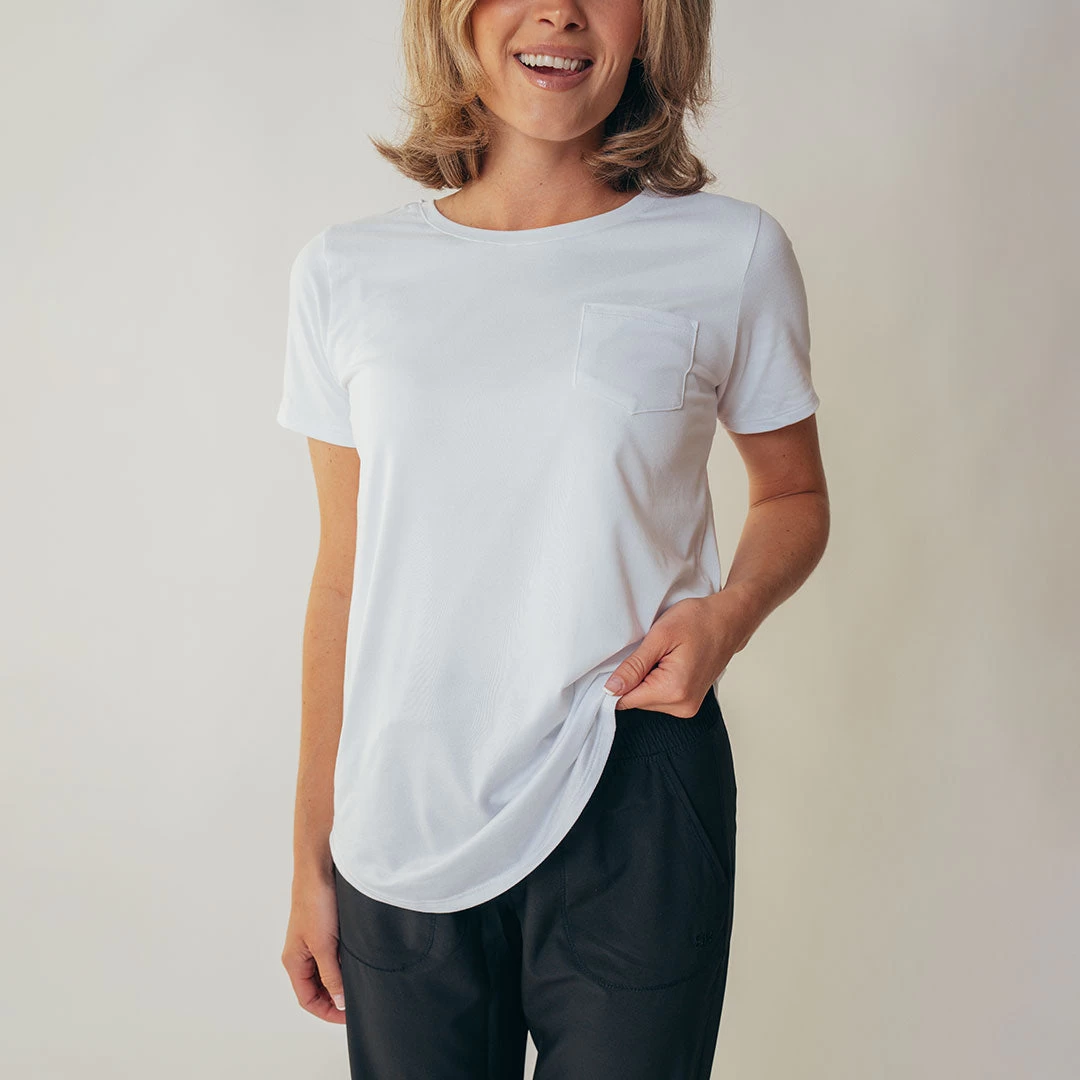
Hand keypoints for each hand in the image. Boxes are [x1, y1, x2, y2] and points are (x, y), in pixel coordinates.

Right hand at [281, 868, 347, 1023]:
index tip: (349, 1016)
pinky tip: (359, 961)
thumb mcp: (324, 945)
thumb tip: (338, 1001)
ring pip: (327, 971)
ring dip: (341, 979)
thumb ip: (331, 974)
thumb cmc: (315, 901)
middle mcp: (302, 953)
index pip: (308, 999)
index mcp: (294, 961)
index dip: (327, 1011)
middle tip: (358, 1002)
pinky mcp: (327, 928)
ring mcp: (314, 940)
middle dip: (335, 997)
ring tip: (361, 983)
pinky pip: (335, 954)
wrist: (320, 867)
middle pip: (317, 987)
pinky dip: (345, 962)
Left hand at [603, 593, 747, 712]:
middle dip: (634, 677)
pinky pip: (659, 696)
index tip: (623, 661)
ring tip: (662, 655)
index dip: (615, 682)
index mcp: (673, 691)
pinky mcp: (689, 702)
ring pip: (646, 699)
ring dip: (646, 678)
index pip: (625, 701)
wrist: (729, 620)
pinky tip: (667, 662)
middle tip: (649, 652)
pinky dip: (656, 681)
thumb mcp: (660, 636)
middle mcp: (682, 706)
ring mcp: (688, 706)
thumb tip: (610, 689)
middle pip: (636, 700)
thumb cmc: (699, 621)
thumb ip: (634, 667)